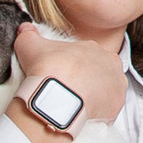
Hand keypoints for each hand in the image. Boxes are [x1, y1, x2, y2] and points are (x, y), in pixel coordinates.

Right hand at [10, 21, 128, 126]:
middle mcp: (110, 64)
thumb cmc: (48, 71)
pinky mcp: (116, 105)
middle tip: (69, 90)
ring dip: (95, 96)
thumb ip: (28, 35)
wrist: (58, 97)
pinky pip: (109, 109)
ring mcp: (116, 85)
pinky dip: (98, 112)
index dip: (73, 67)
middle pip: (100, 72)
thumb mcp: (31, 46)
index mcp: (93, 48)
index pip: (86, 56)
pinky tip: (82, 114)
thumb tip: (25, 28)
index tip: (63, 76)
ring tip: (75, 104)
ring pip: (107, 90)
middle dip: (86, 80)